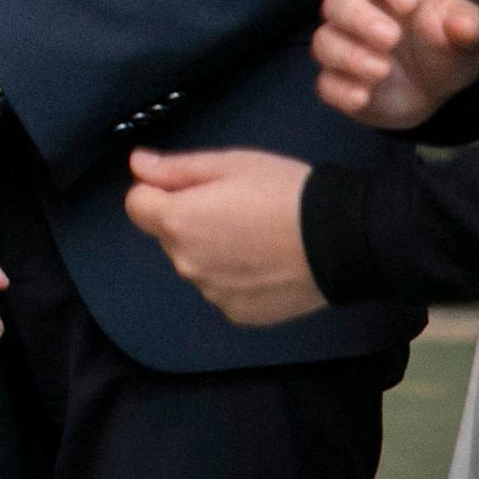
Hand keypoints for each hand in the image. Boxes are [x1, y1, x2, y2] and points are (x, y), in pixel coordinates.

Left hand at [125, 148, 321, 326]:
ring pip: (196, 263)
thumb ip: (175, 168)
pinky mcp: (239, 313)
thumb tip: (136, 165)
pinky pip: (221, 289)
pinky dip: (234, 277)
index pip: (136, 205)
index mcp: (178, 222)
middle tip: (235, 207)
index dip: (158, 191)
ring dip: (211, 250)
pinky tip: (265, 262)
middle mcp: (186, 263)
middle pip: (168, 235)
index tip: (191, 187)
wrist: (343, 240)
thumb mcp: (230, 164)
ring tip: (256, 235)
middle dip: (189, 219)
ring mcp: (212, 293)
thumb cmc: (285, 193)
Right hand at [314, 0, 478, 130]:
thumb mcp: (472, 35)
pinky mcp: (339, 81)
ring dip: (349, 55)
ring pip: (325, 41)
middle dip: (359, 18)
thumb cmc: (448, 46)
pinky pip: (326, 83)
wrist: (437, 89)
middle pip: (339, 1)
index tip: (408, 3)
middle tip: (390, 38)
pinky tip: (363, 97)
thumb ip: (470, 25)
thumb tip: (462, 25)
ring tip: (382, 70)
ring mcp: (344, 46)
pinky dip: (340, 90)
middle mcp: (358, 10)